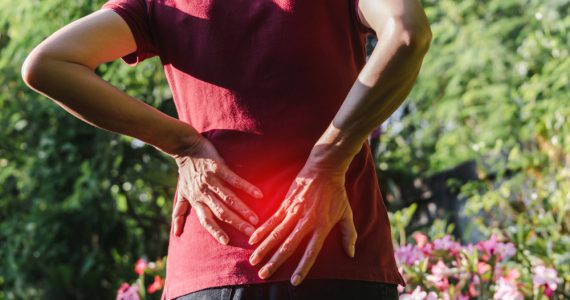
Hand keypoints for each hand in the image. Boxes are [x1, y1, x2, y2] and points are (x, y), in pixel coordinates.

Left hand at [171, 136, 262, 243]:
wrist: (186, 148)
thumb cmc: (186, 173)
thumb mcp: (182, 194)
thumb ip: (180, 214)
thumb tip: (176, 234)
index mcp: (196, 201)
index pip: (206, 220)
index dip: (215, 231)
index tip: (227, 241)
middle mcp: (204, 193)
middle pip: (221, 212)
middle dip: (236, 223)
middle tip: (251, 233)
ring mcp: (211, 180)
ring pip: (229, 198)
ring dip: (243, 209)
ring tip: (255, 219)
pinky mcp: (218, 167)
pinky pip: (234, 179)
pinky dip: (246, 187)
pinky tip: (258, 194)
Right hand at [247, 163, 356, 285]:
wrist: (324, 168)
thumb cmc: (337, 192)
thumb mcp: (346, 213)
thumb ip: (348, 234)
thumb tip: (351, 253)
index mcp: (322, 226)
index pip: (311, 252)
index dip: (302, 268)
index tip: (294, 282)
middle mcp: (306, 221)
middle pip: (288, 245)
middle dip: (275, 262)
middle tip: (264, 275)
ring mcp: (294, 211)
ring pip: (276, 234)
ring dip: (264, 248)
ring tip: (254, 261)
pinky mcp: (286, 203)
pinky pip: (272, 219)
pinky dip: (262, 230)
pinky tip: (252, 239)